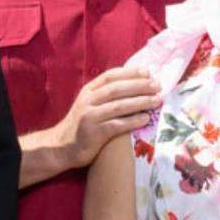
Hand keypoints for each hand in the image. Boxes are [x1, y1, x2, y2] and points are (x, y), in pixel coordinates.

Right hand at [21, 67, 159, 186]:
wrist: (61, 147)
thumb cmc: (81, 125)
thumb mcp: (89, 104)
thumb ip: (105, 95)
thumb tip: (134, 85)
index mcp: (88, 91)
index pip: (110, 76)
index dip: (130, 73)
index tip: (148, 72)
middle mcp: (88, 101)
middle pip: (117, 89)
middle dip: (139, 86)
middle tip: (158, 86)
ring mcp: (90, 117)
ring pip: (118, 106)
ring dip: (140, 102)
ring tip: (157, 101)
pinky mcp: (93, 133)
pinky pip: (116, 125)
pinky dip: (132, 121)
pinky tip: (145, 119)